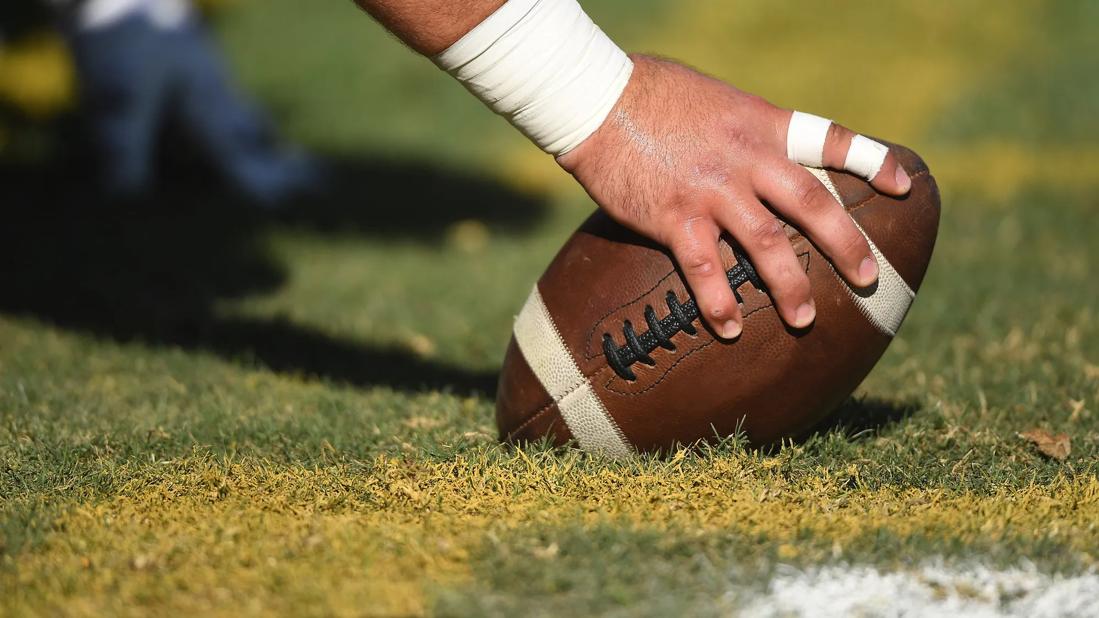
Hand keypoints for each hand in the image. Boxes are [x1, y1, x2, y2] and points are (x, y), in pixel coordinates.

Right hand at [556, 55, 911, 338]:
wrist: (597, 99)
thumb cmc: (651, 94)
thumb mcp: (715, 100)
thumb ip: (745, 132)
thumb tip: (760, 157)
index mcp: (761, 125)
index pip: (830, 139)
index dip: (872, 161)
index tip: (904, 185)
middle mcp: (746, 159)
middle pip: (812, 204)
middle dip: (846, 245)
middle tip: (869, 279)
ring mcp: (711, 190)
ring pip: (766, 245)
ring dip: (789, 286)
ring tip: (804, 319)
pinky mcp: (674, 217)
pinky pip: (705, 268)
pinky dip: (719, 302)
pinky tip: (729, 329)